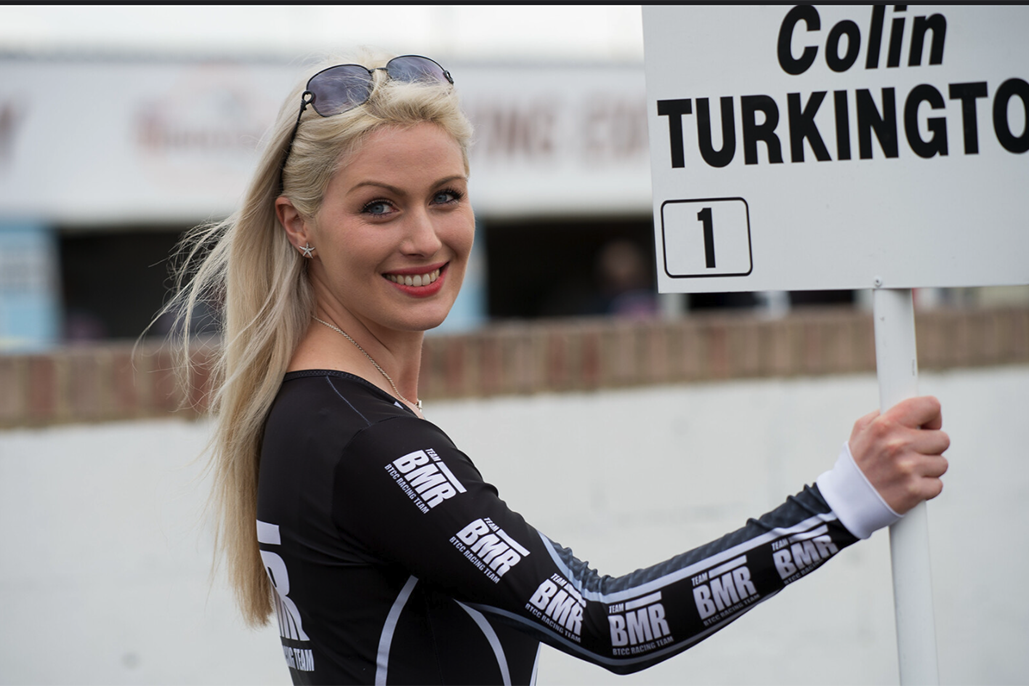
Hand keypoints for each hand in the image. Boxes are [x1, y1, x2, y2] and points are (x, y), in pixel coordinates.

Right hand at [848, 396, 949, 514]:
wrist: (846, 500)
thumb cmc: (857, 464)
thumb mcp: (861, 431)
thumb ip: (885, 415)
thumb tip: (910, 408)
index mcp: (885, 425)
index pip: (929, 405)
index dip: (932, 415)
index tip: (927, 425)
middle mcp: (898, 444)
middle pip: (942, 438)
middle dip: (930, 446)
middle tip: (913, 453)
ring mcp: (908, 468)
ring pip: (942, 463)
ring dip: (928, 468)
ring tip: (906, 472)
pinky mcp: (915, 490)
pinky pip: (937, 484)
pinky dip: (925, 487)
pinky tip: (907, 486)